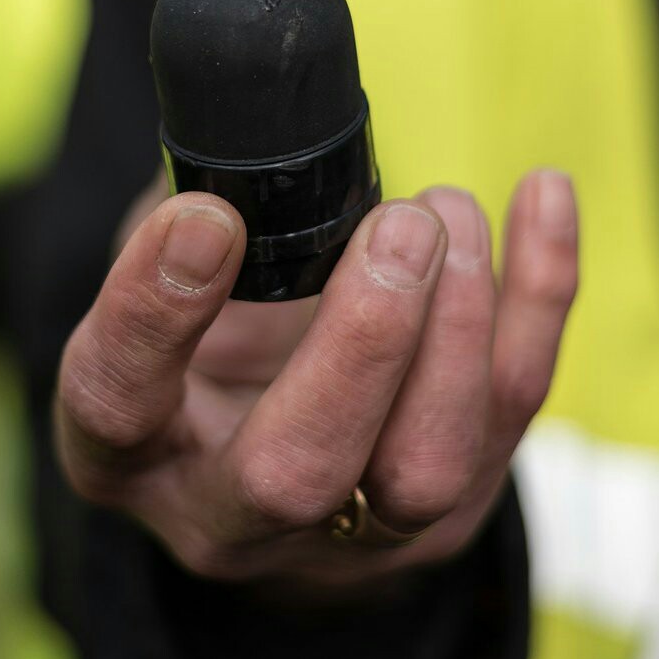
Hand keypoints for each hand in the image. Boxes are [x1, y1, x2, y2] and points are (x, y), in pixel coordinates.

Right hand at [56, 172, 577, 592]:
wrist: (271, 470)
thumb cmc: (202, 357)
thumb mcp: (158, 294)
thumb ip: (182, 229)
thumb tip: (244, 123)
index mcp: (130, 452)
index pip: (117, 405)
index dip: (154, 313)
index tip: (209, 217)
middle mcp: (233, 515)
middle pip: (294, 474)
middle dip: (363, 344)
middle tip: (399, 231)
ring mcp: (352, 535)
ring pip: (423, 468)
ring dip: (460, 326)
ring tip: (447, 213)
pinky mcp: (450, 511)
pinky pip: (512, 411)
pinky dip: (539, 298)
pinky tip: (541, 195)